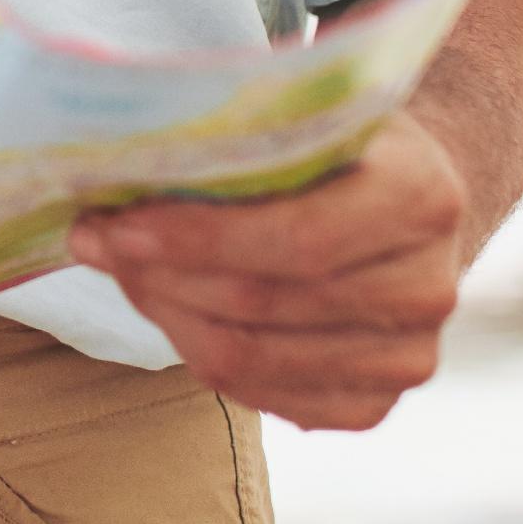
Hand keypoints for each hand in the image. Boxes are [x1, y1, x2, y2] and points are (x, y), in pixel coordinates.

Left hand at [63, 112, 470, 429]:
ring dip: (165, 314)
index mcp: (423, 197)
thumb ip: (232, 143)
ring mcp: (408, 357)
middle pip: (259, 304)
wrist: (407, 207)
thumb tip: (112, 171)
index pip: (296, 238)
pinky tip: (172, 308)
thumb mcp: (304, 118)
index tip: (113, 223)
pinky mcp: (376, 405)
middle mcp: (430, 288)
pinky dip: (199, 353)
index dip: (196, 238)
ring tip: (122, 270)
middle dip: (159, 275)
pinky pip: (261, 398)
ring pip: (248, 359)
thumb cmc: (336, 150)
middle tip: (93, 241)